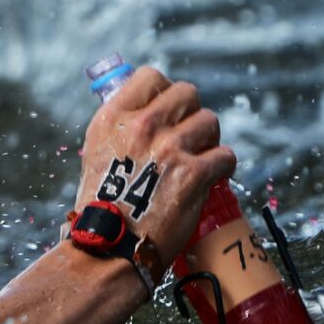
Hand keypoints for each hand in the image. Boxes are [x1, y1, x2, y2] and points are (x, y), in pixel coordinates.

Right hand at [75, 67, 236, 266]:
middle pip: (188, 93)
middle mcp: (142, 126)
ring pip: (210, 122)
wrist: (109, 246)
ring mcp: (170, 148)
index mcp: (114, 118)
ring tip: (200, 161)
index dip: (167, 92)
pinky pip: (226, 155)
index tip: (171, 111)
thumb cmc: (103, 206)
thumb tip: (148, 110)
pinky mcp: (194, 173)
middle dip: (193, 114)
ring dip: (210, 141)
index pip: (151, 77)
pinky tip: (214, 177)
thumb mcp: (97, 153)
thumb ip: (122, 128)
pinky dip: (224, 167)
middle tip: (190, 137)